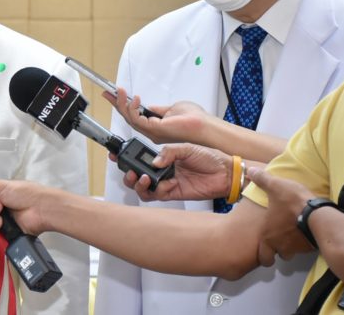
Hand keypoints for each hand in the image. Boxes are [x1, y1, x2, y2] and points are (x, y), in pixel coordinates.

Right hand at [104, 89, 208, 144]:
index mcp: (155, 128)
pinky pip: (136, 119)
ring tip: (119, 91)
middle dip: (117, 104)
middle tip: (109, 92)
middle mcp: (151, 132)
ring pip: (129, 118)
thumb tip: (148, 106)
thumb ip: (158, 109)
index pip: (134, 116)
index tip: (114, 95)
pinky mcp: (154, 130)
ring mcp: (152, 132)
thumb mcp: (171, 109)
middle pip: (128, 118)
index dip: (123, 106)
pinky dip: (132, 108)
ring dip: (122, 103)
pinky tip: (133, 99)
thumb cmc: (194, 120)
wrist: (204, 126)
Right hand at [116, 143, 231, 201]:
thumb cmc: (210, 157)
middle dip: (128, 173)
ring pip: (143, 188)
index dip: (127, 158)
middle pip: (136, 175)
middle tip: (130, 171)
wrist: (226, 172)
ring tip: (143, 178)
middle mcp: (162, 170)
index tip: (117, 155)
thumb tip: (154, 160)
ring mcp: (166, 183)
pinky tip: (162, 183)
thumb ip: (169, 152)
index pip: (140, 158)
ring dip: (138, 184)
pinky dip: (155, 190)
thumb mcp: (188, 148)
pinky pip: (156, 195)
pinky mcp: (173, 194)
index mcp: (164, 157)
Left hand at [246, 167, 315, 265]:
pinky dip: (307, 242)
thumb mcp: (275, 186)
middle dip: (280, 250)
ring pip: (294, 252)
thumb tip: (250, 171)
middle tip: (282, 240)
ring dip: (294, 246)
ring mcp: (299, 248)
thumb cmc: (292, 203)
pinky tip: (308, 231)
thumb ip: (262, 180)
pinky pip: (308, 247)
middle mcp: (282, 246)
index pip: (264, 258)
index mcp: (269, 236)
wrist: (318, 214)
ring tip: (295, 234)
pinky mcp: (313, 246)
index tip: (267, 250)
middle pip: (280, 255)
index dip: (265, 255)